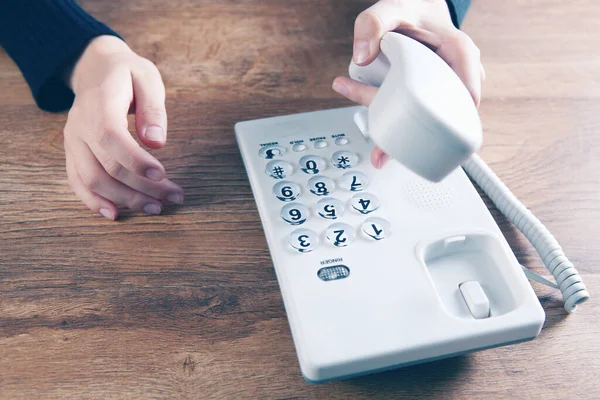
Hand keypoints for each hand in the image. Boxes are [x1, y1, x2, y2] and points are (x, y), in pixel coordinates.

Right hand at [64, 35, 182, 219]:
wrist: (95, 68)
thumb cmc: (127, 74)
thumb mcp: (146, 77)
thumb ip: (153, 108)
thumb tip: (157, 142)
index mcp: (99, 103)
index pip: (111, 137)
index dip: (135, 161)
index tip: (162, 176)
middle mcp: (79, 125)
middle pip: (106, 166)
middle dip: (141, 187)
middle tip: (173, 197)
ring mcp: (72, 141)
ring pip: (92, 179)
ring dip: (124, 199)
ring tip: (154, 207)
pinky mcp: (72, 152)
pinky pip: (76, 181)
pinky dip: (93, 201)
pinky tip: (115, 214)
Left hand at [332, 0, 483, 167]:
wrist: (414, 11)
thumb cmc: (408, 10)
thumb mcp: (389, 9)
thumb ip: (372, 24)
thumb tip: (361, 56)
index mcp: (459, 53)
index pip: (468, 91)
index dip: (455, 118)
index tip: (432, 137)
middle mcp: (458, 73)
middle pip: (448, 115)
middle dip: (423, 141)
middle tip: (389, 153)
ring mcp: (447, 87)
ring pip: (434, 120)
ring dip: (409, 139)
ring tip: (379, 153)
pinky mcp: (433, 96)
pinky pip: (422, 116)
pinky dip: (402, 129)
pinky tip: (380, 140)